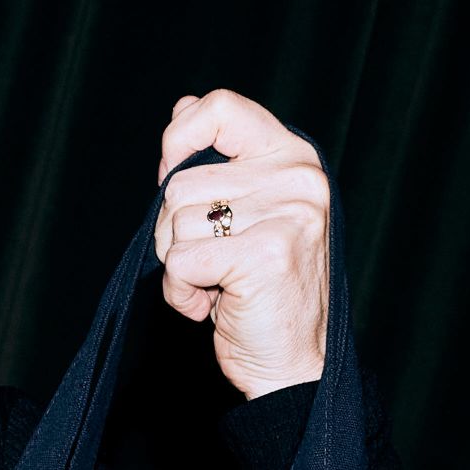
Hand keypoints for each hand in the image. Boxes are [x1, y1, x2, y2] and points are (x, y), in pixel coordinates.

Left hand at [153, 90, 330, 399]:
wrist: (294, 364)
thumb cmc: (261, 290)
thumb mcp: (244, 212)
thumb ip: (220, 161)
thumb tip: (183, 105)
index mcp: (294, 158)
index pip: (221, 107)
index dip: (179, 139)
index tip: (171, 177)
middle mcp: (299, 178)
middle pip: (180, 182)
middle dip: (174, 230)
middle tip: (212, 262)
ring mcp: (287, 214)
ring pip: (174, 221)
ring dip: (178, 265)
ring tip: (218, 284)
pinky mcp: (265, 253)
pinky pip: (178, 261)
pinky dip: (180, 293)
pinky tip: (212, 306)